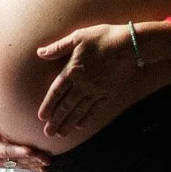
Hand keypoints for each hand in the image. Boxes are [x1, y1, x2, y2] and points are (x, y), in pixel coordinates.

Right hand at [0, 111, 50, 171]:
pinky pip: (23, 163)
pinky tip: (44, 167)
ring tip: (46, 161)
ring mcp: (3, 156)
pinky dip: (34, 165)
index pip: (0, 151)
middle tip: (43, 158)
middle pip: (11, 161)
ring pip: (19, 164)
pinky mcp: (12, 156)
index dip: (15, 152)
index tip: (29, 151)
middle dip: (28, 160)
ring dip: (33, 164)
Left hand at [36, 23, 135, 137]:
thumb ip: (58, 47)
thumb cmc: (102, 38)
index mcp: (72, 71)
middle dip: (56, 120)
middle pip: (66, 106)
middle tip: (49, 133)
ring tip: (61, 134)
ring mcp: (96, 91)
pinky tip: (81, 126)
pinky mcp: (108, 93)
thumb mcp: (77, 37)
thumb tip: (40, 52)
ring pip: (79, 111)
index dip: (48, 105)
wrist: (129, 44)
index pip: (56, 92)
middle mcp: (83, 84)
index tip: (42, 117)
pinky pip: (96, 109)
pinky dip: (87, 118)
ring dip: (69, 123)